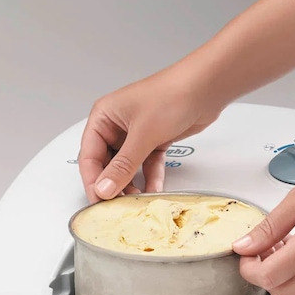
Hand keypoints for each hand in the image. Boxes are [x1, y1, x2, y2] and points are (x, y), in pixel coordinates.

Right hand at [78, 68, 222, 202]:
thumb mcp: (142, 135)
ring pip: (128, 166)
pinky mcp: (155, 140)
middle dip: (113, 185)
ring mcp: (136, 133)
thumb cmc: (171, 96)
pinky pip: (147, 164)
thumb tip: (104, 188)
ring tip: (136, 201)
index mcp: (103, 117)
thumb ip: (123, 165)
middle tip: (117, 205)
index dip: (93, 180)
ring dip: (132, 184)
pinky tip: (153, 191)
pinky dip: (150, 177)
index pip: (89, 155)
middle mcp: (116, 125)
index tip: (98, 202)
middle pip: (107, 163)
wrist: (206, 88)